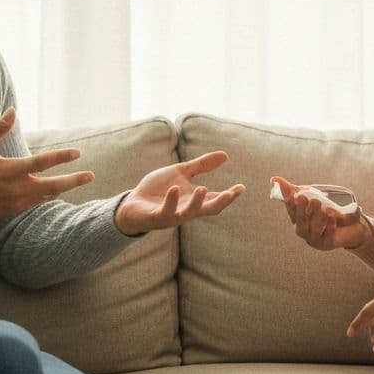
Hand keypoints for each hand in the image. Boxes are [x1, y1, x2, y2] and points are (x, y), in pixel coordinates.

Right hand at [0, 108, 94, 222]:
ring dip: (63, 188)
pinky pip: (37, 201)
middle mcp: (17, 188)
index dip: (62, 157)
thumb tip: (13, 110)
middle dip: (74, 180)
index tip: (78, 152)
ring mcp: (17, 201)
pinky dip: (48, 195)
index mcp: (11, 170)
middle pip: (53, 185)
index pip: (42, 162)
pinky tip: (55, 190)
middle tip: (91, 175)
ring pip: (47, 195)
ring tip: (78, 181)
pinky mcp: (14, 209)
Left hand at [115, 151, 244, 235]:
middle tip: (232, 193)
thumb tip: (225, 155)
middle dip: (221, 202)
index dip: (229, 195)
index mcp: (194, 200)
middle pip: (209, 209)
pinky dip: (171, 201)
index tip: (241, 187)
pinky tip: (175, 189)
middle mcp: (187, 210)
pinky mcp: (157, 217)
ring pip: (189, 213)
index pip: (216, 199)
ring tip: (202, 188)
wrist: (132, 202)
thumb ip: (201, 166)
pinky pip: (166, 212)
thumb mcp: (181, 172)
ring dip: (197, 202)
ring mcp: (173, 215)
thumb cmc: (158, 189)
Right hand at [271, 176, 370, 250]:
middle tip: (312, 199)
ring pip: (313, 230)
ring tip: (325, 208)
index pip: (291, 210)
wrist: (350, 225)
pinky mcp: (327, 243)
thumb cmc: (326, 210)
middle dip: (305, 211)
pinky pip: (327, 236)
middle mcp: (303, 230)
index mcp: (297, 218)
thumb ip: (292, 189)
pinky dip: (329, 225)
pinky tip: (333, 216)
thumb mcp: (311, 197)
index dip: (291, 202)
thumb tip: (273, 179)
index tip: (296, 194)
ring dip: (318, 218)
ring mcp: (315, 239)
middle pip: (300, 222)